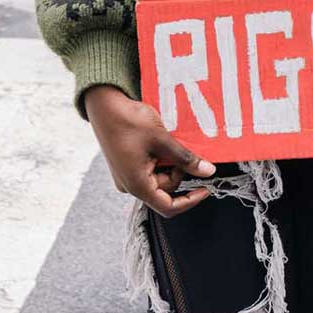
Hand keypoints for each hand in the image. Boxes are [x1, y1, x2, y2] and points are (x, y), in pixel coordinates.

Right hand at [84, 85, 213, 218]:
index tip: (205, 189)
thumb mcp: (162, 140)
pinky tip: (160, 142)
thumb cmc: (128, 121)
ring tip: (168, 141)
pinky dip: (160, 158)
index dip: (190, 200)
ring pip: (158, 178)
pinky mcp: (126, 165)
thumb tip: (208, 171)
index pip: (168, 207)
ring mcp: (126, 175)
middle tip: (182, 148)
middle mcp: (130, 185)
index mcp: (137, 185)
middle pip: (165, 190)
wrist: (104, 105)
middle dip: (178, 171)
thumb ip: (185, 159)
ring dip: (169, 163)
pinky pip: (149, 169)